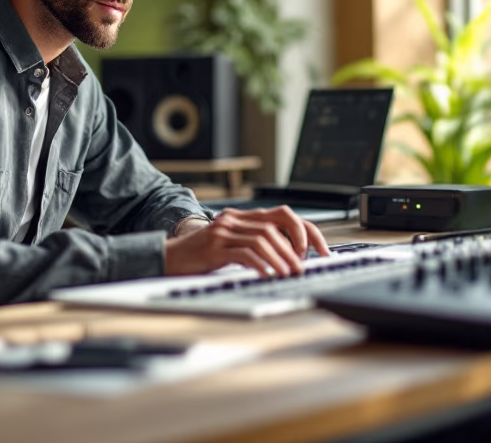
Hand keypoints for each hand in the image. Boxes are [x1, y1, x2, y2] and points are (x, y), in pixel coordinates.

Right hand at [163, 206, 329, 276]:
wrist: (169, 257)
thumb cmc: (202, 255)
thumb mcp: (231, 244)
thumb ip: (255, 243)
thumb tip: (291, 257)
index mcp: (242, 216)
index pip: (283, 214)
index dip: (306, 231)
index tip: (320, 251)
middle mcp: (234, 219)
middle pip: (276, 224)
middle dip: (297, 244)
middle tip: (304, 265)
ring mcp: (223, 231)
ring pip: (264, 239)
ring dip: (282, 258)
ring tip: (290, 274)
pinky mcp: (214, 247)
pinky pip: (245, 253)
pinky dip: (261, 264)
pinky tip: (268, 275)